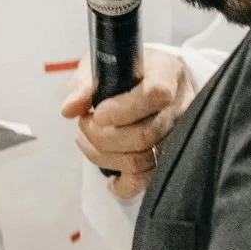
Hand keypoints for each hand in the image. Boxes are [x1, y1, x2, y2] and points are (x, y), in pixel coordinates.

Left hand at [60, 48, 193, 199]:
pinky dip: (122, 184)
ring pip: (143, 160)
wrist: (147, 80)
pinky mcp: (169, 159)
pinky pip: (146, 181)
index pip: (156, 94)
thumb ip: (85, 85)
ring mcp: (179, 135)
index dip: (123, 109)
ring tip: (88, 140)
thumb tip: (70, 108)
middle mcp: (180, 105)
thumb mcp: (102, 65)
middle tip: (85, 124)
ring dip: (104, 156)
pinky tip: (109, 176)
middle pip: (145, 134)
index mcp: (167, 72)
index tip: (98, 113)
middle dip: (103, 135)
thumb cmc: (125, 71)